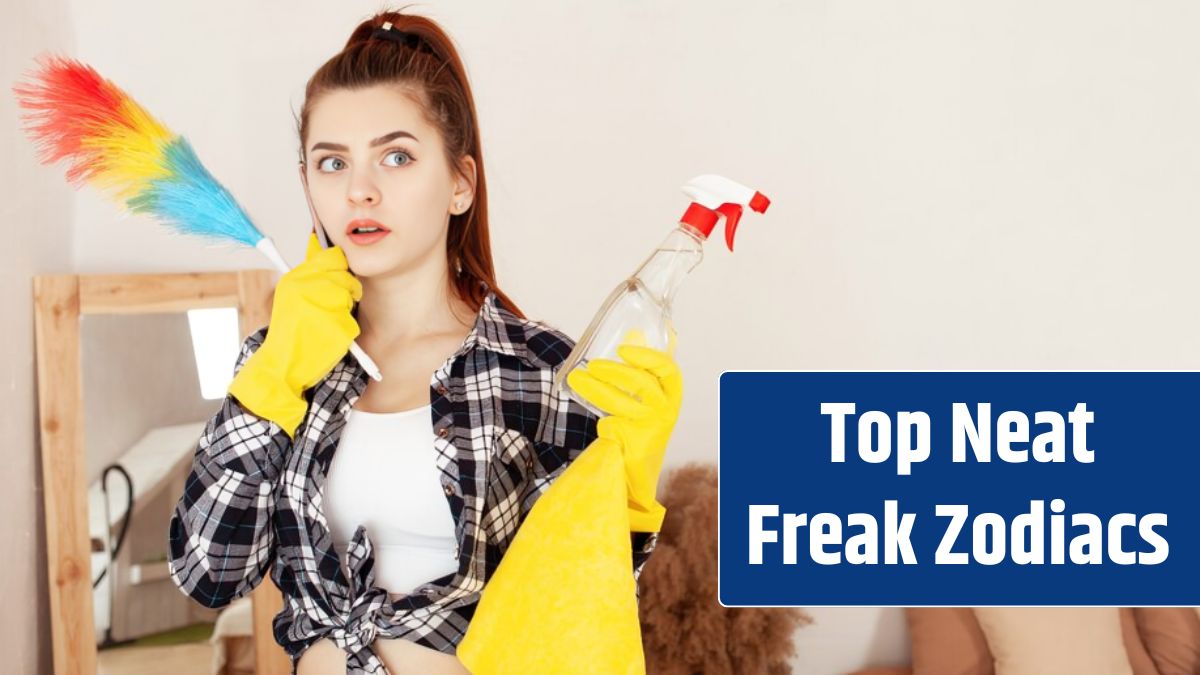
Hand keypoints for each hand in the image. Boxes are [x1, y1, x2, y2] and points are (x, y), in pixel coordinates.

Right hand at [228, 232, 362, 438]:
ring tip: (325, 324)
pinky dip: (345, 332)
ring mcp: (320, 307)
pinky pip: (352, 322)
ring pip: (350, 296)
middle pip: (345, 275)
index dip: (338, 268)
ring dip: (345, 311)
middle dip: (346, 289)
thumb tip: (336, 256)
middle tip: (333, 306)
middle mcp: (305, 289)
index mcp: (294, 279)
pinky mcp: (334, 326)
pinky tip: (328, 338)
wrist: (281, 366)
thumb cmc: (291, 333)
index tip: (336, 279)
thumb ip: (312, 278)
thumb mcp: (293, 298)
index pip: (331, 257)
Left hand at [566, 327, 681, 530]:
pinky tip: (596, 418)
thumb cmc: (644, 420)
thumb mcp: (648, 391)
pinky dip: (602, 420)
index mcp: (671, 392)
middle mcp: (666, 409)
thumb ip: (643, 364)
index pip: (667, 369)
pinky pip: (611, 424)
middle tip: (591, 365)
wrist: (640, 464)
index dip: (646, 356)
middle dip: (614, 371)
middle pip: (641, 385)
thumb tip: (635, 331)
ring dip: (595, 388)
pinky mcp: (634, 443)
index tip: (623, 349)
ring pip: (620, 404)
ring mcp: (651, 427)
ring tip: (577, 378)